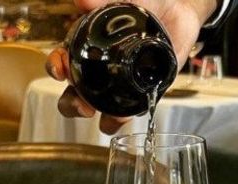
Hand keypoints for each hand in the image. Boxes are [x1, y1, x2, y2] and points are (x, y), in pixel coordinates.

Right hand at [45, 0, 214, 134]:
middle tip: (81, 105)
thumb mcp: (127, 0)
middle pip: (75, 92)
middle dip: (72, 103)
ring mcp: (120, 82)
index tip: (60, 70)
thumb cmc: (149, 3)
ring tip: (101, 117)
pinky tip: (124, 117)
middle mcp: (100, 68)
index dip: (57, 67)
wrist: (180, 12)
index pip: (63, 60)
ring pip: (99, 107)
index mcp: (88, 46)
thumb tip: (82, 2)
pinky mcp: (142, 91)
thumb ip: (105, 0)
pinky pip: (129, 110)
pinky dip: (122, 118)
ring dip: (98, 116)